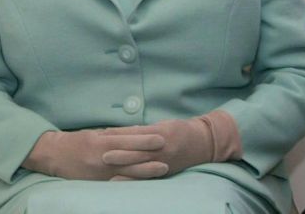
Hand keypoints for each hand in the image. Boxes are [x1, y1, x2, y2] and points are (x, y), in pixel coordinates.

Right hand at [23, 129, 168, 180]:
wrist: (53, 156)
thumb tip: (136, 132)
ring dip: (147, 169)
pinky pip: (120, 182)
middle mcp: (101, 157)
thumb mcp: (94, 134)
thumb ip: (114, 135)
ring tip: (163, 168)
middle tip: (168, 150)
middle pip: (129, 155)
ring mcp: (101, 171)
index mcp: (100, 142)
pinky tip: (146, 181)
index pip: (125, 139)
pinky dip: (134, 180)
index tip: (160, 137)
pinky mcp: (99, 182)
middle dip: (149, 153)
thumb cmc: (76, 142)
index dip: (144, 139)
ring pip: (128, 170)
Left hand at [101, 111, 241, 179]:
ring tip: (108, 169)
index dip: (119, 134)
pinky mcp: (165, 172)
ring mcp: (163, 161)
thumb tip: (121, 132)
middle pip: (137, 151)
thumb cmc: (179, 130)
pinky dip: (133, 178)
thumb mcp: (162, 124)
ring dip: (124, 167)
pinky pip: (146, 175)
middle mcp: (162, 148)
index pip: (135, 133)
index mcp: (160, 133)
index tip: (103, 134)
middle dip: (119, 154)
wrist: (203, 143)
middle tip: (101, 155)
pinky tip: (120, 180)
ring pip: (141, 165)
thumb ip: (142, 130)